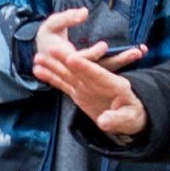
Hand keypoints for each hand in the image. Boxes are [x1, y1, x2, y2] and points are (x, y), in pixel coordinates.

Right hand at [29, 11, 148, 140]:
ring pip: (68, 73)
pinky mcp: (79, 91)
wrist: (129, 116)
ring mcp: (87, 85)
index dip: (85, 66)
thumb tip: (103, 121)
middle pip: (80, 68)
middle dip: (65, 59)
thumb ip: (116, 119)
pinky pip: (63, 84)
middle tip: (51, 48)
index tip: (72, 58)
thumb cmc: (133, 116)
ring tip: (36, 58)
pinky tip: (37, 71)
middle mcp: (98, 81)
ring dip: (53, 65)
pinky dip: (51, 78)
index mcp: (114, 84)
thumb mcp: (129, 119)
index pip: (98, 73)